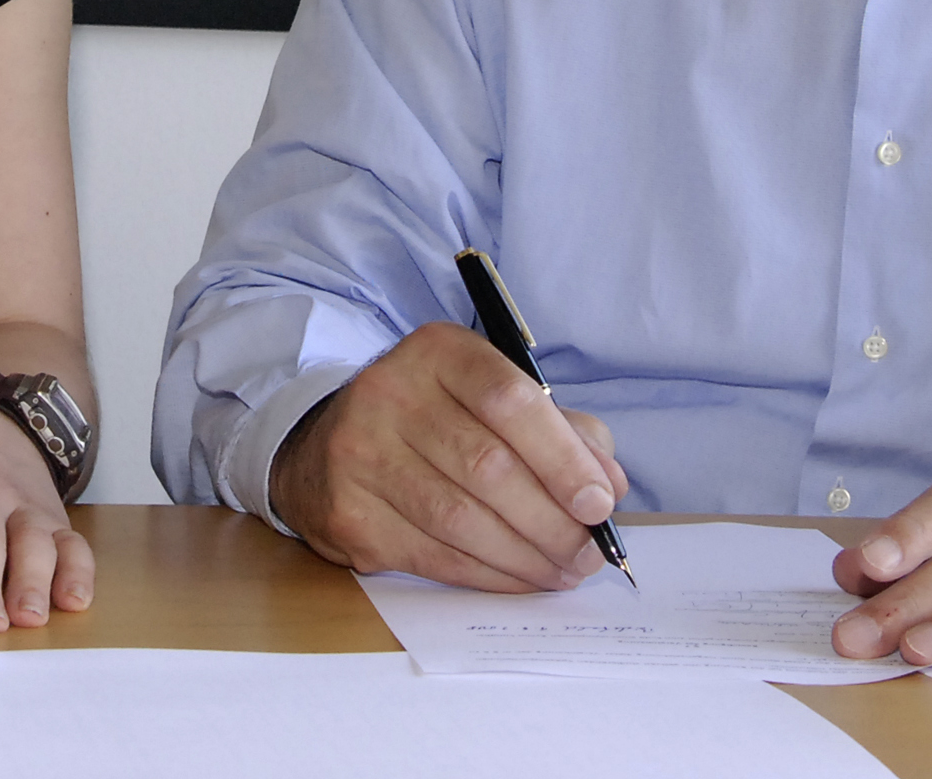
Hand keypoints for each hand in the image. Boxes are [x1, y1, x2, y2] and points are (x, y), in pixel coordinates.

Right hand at [268, 321, 627, 591]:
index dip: (562, 456)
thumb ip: (559, 430)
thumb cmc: (432, 421)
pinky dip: (487, 575)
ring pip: (462, 520)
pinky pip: (433, 555)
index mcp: (437, 352)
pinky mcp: (348, 512)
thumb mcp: (491, 399)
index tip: (599, 502)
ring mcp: (361, 453)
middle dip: (552, 521)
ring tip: (563, 571)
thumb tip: (608, 485)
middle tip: (589, 553)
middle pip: (488, 467)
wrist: (324, 447)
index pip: (508, 399)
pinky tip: (518, 578)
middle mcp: (390, 392)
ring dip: (525, 557)